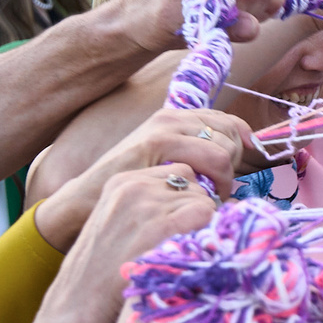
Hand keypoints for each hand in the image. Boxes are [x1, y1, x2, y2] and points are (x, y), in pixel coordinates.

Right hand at [31, 166, 220, 322]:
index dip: (190, 195)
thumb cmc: (101, 272)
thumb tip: (200, 198)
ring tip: (187, 250)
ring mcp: (148, 205)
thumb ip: (149, 205)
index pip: (179, 171)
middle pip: (196, 183)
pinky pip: (208, 214)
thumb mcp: (117, 222)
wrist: (79, 304)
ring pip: (205, 200)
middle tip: (190, 238)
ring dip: (206, 223)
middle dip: (200, 208)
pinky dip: (208, 232)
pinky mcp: (163, 226)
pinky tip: (193, 253)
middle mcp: (135, 186)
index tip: (187, 219)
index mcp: (121, 181)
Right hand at [36, 104, 255, 249]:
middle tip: (220, 191)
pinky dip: (218, 186)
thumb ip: (194, 156)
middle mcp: (169, 118)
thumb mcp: (163, 166)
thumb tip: (240, 154)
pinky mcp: (155, 146)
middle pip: (231, 135)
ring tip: (213, 200)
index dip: (240, 149)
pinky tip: (206, 204)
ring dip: (227, 179)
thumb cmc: (128, 193)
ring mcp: (162, 130)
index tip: (233, 174)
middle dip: (234, 166)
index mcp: (174, 118)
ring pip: (225, 150)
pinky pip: (214, 162)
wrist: (83, 203)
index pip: (228, 123)